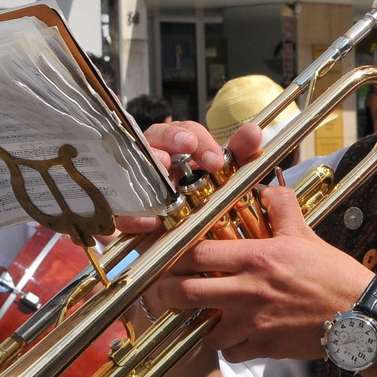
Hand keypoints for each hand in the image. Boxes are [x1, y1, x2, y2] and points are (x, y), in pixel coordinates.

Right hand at [114, 120, 266, 237]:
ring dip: (148, 166)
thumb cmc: (201, 203)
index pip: (184, 132)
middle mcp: (155, 164)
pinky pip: (122, 215)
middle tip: (186, 147)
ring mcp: (136, 189)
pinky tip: (153, 221)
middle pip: (152, 139)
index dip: (198, 139)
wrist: (186, 245)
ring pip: (131, 169)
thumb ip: (238, 154)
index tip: (215, 159)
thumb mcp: (222, 179)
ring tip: (164, 167)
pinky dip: (135, 218)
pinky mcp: (127, 221)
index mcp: (178, 151)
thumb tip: (254, 131)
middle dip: (169, 139)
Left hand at [154, 186, 374, 361]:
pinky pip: (229, 353)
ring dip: (200, 324)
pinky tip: (235, 336)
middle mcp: (248, 291)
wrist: (360, 315)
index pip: (195, 253)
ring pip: (203, 330)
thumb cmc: (334, 276)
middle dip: (167, 293)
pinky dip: (227, 347)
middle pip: (185, 293)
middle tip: (168, 290)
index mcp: (256, 258)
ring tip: (206, 315)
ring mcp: (253, 323)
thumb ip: (281, 208)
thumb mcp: (305, 235)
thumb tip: (269, 190)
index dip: (173, 255)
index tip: (169, 257)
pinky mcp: (263, 347)